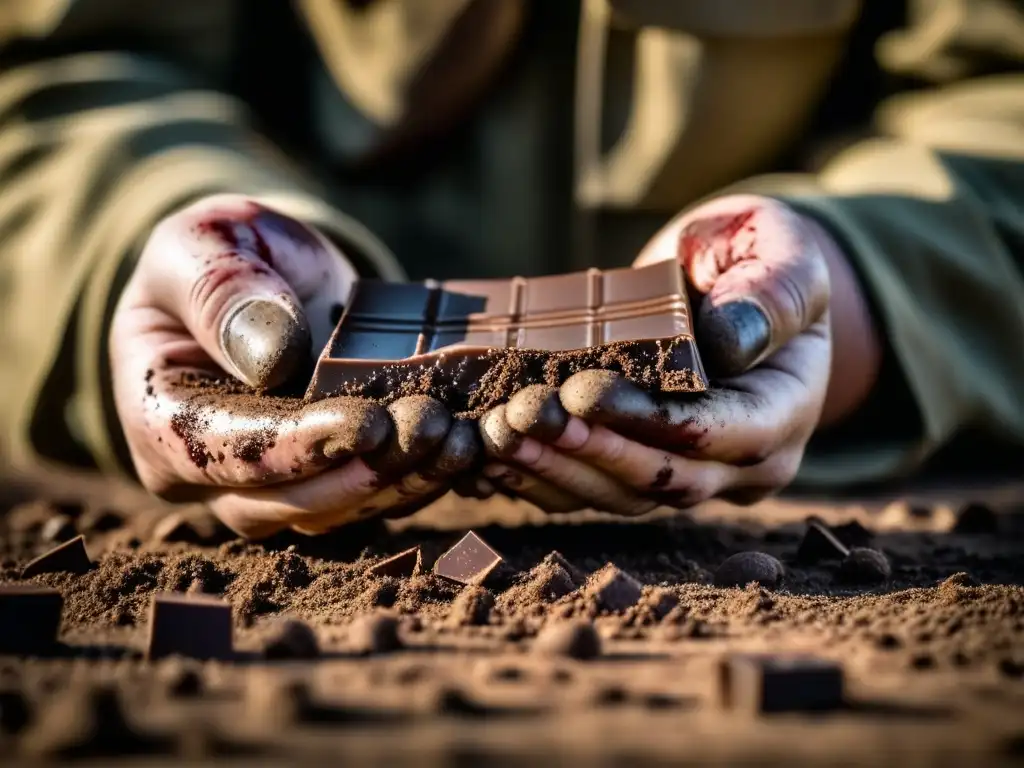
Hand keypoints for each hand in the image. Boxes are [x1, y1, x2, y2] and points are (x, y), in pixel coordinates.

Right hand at [111, 194, 476, 537]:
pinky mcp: (324, 477)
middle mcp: (212, 471)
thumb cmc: (215, 256)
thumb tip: (273, 357)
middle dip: (366, 473)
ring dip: (404, 482)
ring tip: (462, 440)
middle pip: (287, 501)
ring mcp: (271, 484)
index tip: (366, 425)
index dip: (298, 447)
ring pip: (337, 510)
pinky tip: (466, 446)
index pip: (226, 452)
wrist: (260, 275)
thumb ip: (221, 292)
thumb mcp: (200, 246)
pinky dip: (420, 476)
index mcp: (162, 418)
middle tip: (434, 430)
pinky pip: (371, 494)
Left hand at [479, 194, 833, 512]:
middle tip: (524, 420)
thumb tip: (733, 341)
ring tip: (498, 437)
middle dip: (590, 453)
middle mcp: (743, 462)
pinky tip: (494, 456)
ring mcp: (692, 474)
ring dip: (556, 470)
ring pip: (622, 497)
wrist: (731, 279)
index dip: (652, 423)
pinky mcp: (643, 470)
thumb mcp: (783, 252)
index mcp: (785, 409)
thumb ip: (773, 292)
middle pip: (665, 481)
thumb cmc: (759, 254)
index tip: (584, 393)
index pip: (723, 435)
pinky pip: (594, 491)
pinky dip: (543, 478)